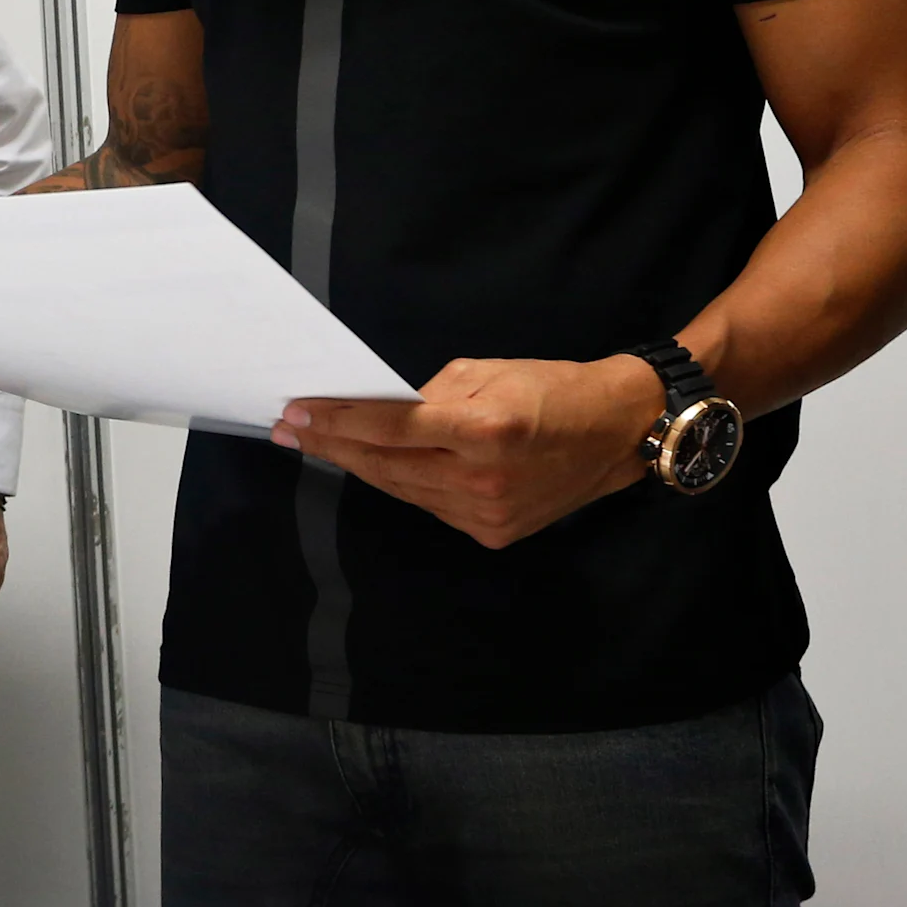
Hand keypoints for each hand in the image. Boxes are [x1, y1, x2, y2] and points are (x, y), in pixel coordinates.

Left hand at [276, 353, 668, 549]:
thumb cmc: (551, 389)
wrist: (616, 432)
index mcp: (485, 431)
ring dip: (360, 466)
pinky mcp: (493, 534)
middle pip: (386, 465)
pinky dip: (402, 483)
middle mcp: (485, 480)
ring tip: (322, 444)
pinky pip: (429, 505)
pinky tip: (377, 464)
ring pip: (402, 489)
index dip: (336, 422)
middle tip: (289, 430)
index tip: (295, 413)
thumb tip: (376, 412)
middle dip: (332, 446)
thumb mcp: (486, 372)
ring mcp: (488, 514)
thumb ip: (427, 395)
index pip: (389, 429)